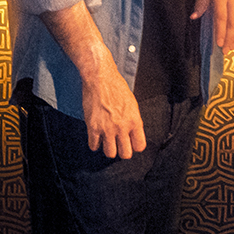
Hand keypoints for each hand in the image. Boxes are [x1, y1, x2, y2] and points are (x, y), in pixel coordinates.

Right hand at [40, 0, 145, 158]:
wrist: (100, 78)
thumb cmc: (117, 87)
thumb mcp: (132, 103)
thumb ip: (133, 120)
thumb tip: (132, 133)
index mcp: (135, 120)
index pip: (140, 146)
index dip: (135, 146)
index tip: (131, 143)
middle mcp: (123, 127)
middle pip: (125, 154)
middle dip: (122, 151)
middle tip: (118, 144)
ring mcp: (107, 129)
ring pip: (110, 154)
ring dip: (108, 148)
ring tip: (107, 140)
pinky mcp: (93, 128)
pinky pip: (94, 147)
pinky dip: (95, 144)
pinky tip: (96, 136)